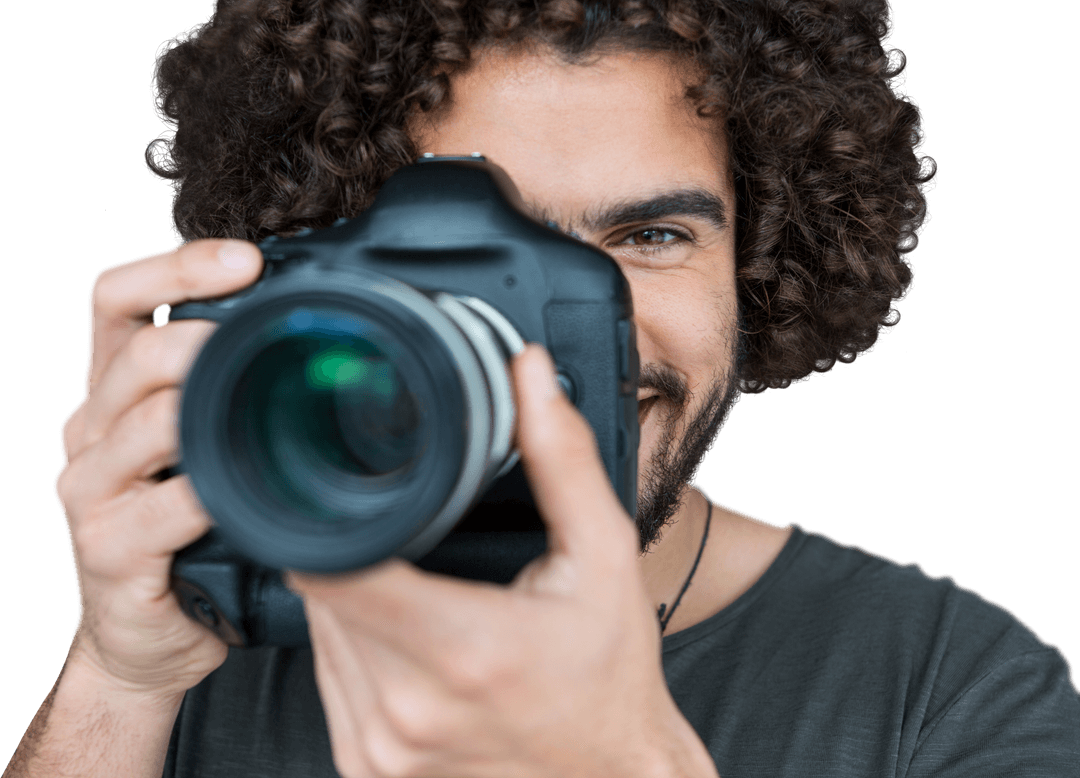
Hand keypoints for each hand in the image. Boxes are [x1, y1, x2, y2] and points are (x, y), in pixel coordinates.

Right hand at [54, 239, 263, 698]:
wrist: (143, 635)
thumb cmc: (180, 534)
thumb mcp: (195, 450)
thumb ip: (223, 397)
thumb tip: (306, 338)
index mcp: (109, 395)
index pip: (115, 300)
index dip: (176, 266)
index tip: (247, 259)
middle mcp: (88, 431)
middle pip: (139, 354)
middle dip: (209, 338)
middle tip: (271, 340)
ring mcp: (88, 490)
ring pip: (152, 421)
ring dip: (216, 408)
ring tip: (270, 406)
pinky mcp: (107, 547)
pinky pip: (173, 503)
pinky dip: (219, 490)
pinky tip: (254, 489)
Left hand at [285, 344, 717, 777]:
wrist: (611, 777)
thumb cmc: (611, 674)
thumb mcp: (603, 558)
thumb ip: (562, 461)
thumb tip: (530, 376)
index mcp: (462, 647)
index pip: (332, 567)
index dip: (324, 517)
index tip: (346, 488)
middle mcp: (407, 707)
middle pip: (321, 593)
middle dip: (353, 550)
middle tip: (407, 537)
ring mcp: (381, 749)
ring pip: (317, 637)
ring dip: (350, 598)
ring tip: (418, 587)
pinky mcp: (368, 768)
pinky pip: (328, 684)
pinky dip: (352, 647)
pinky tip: (408, 638)